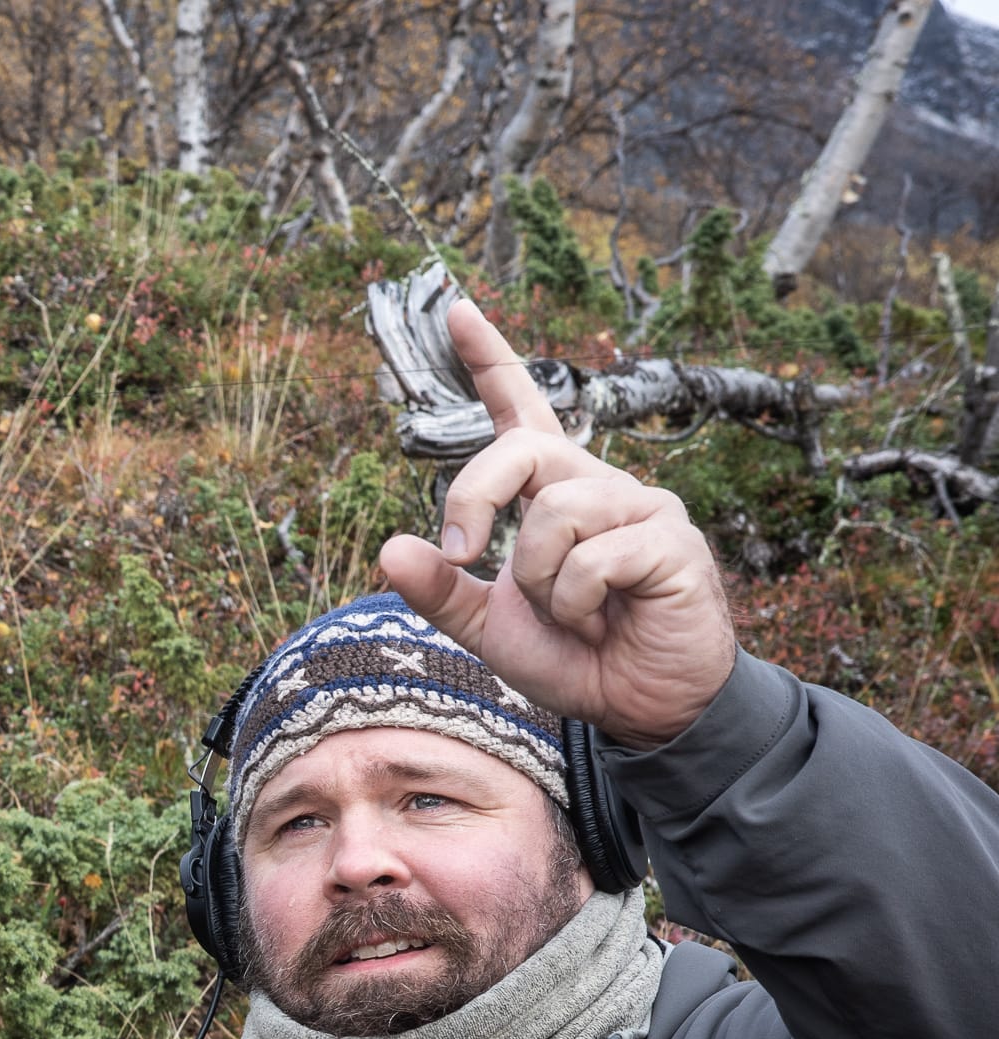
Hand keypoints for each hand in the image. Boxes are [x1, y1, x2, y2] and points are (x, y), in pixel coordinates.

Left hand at [378, 297, 735, 749]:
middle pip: (522, 450)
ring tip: (571, 613)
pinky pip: (596, 556)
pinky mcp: (671, 541)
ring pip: (556, 511)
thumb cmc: (571, 657)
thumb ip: (440, 590)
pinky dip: (578, 600)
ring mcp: (641, 508)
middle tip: (462, 553)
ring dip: (540, 578)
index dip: (491, 360)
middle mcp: (598, 486)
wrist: (637, 705)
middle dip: (474, 498)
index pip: (522, 411)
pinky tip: (603, 620)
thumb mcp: (487, 627)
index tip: (457, 311)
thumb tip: (389, 549)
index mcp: (553, 495)